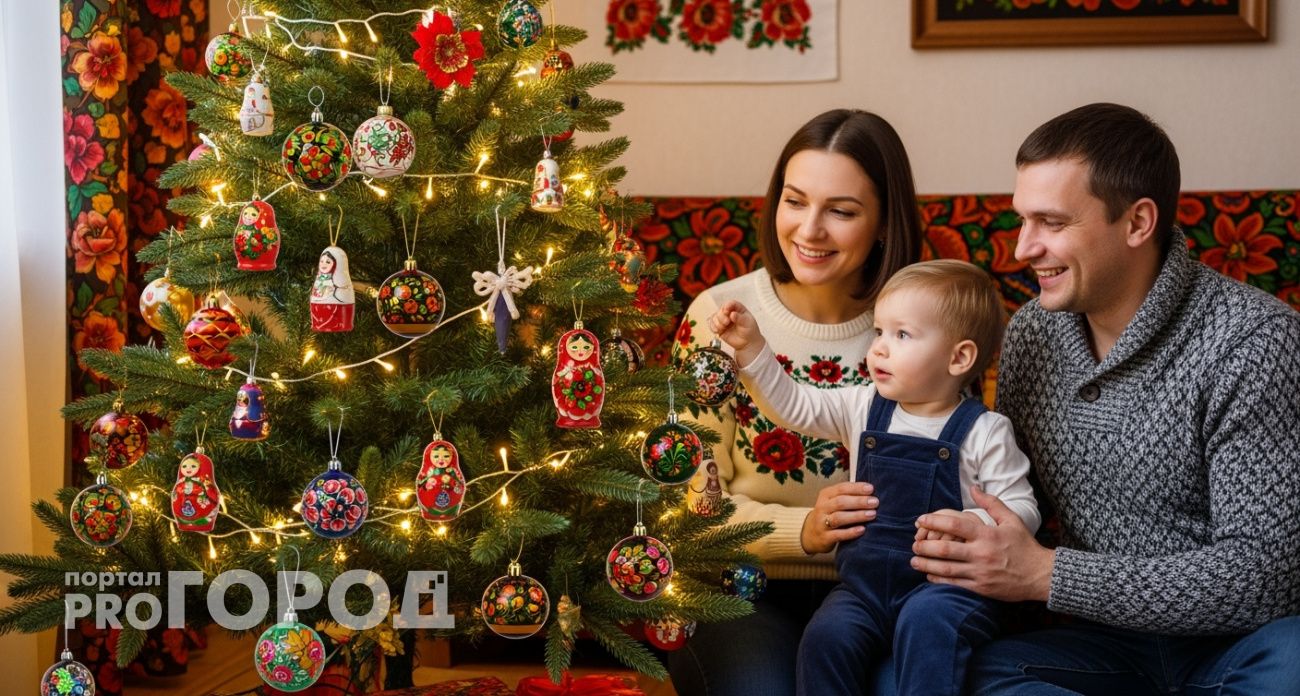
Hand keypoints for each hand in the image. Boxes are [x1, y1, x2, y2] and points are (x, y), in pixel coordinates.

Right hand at [708, 300, 764, 366]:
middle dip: (722, 316)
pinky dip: (713, 327)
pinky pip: (712, 324)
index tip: (727, 311)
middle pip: (721, 310)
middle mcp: (730, 313)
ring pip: (715, 317)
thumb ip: (740, 318)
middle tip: (726, 323)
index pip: (731, 303)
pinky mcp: (719, 327)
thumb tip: (732, 314)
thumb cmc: (750, 331)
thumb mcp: (747, 323)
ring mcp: (724, 320)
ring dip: (717, 323)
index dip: (728, 306)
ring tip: (723, 328)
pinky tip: (717, 331)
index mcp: (738, 309)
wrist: (747, 343)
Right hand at [800, 481, 877, 554]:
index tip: (871, 489)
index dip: (856, 488)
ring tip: (872, 514)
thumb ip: (848, 495)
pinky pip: (838, 534)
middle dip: (859, 501)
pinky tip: (862, 529)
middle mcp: (822, 508)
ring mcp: (822, 523)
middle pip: (840, 502)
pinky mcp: (825, 538)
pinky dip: (851, 532)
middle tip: (875, 502)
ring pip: (839, 518)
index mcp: (825, 495)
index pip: (841, 488)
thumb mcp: (833, 501)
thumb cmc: (829, 514)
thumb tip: (871, 492)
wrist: (810, 534)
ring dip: (857, 515)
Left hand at [910, 486, 1054, 601]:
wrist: (1041, 575)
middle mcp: (981, 553)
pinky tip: (929, 575)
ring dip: (926, 565)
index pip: (955, 525)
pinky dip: (939, 580)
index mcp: (987, 535)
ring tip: (914, 560)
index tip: (920, 520)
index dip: (934, 521)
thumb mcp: (1011, 520)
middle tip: (913, 544)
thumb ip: (991, 503)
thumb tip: (974, 487)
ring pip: (946, 569)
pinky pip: (955, 584)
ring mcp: (980, 572)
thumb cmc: (1024, 545)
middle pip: (945, 549)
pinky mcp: (981, 588)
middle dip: (925, 547)